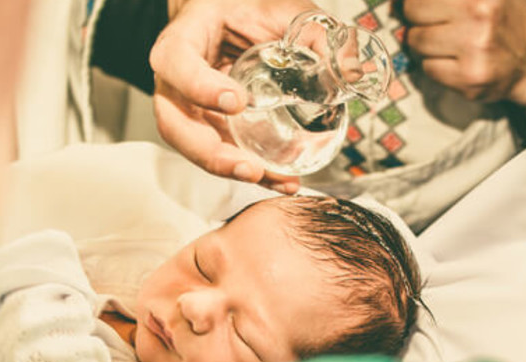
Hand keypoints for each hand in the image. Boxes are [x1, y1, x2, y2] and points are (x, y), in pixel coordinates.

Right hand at [149, 0, 310, 192]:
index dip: (198, 87)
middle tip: (248, 166)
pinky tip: (281, 180)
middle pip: (173, 124)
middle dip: (209, 153)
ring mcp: (189, 109)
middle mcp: (176, 80)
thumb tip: (352, 71)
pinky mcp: (209, 128)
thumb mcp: (280, 8)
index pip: (176, 63)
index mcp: (184, 39)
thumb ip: (313, 33)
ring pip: (195, 148)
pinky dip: (251, 171)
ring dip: (232, 170)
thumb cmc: (245, 7)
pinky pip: (221, 153)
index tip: (236, 102)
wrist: (229, 16)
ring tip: (275, 179)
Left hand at [404, 0, 525, 122]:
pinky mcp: (468, 79)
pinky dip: (435, 66)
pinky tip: (455, 62)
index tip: (422, 6)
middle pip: (414, 12)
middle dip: (419, 19)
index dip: (417, 0)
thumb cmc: (504, 20)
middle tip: (437, 24)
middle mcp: (479, 15)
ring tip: (447, 43)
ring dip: (424, 44)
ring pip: (416, 42)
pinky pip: (427, 69)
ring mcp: (474, 49)